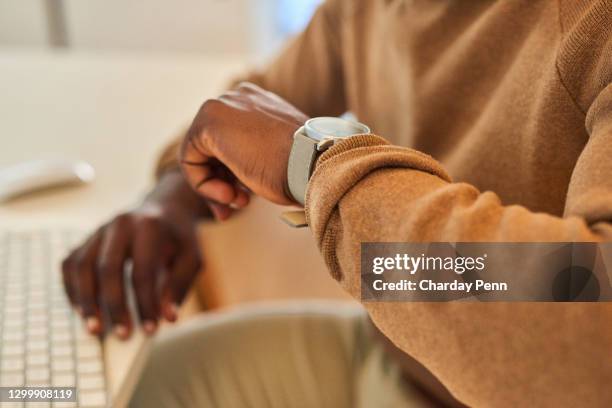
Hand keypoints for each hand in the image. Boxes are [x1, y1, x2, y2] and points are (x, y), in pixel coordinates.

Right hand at [62, 169, 205, 338]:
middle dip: (114, 306)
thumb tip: (168, 318)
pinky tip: (83, 311)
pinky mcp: (87, 239)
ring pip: (82, 266)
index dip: (145, 303)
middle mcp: (120, 225)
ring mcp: (99, 230)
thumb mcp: (192, 258)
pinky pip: (70, 265)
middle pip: (107, 268)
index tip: (150, 329)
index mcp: (149, 227)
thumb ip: (180, 286)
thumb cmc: (179, 239)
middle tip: (123, 334)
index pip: (142, 270)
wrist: (165, 209)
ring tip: (95, 329)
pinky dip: (72, 289)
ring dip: (86, 301)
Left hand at [180, 82, 308, 206]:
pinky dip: (204, 185)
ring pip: (199, 157)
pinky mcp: (208, 121)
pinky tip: (229, 195)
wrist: (312, 164)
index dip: (231, 176)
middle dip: (221, 184)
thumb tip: (235, 173)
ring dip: (216, 188)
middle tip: (235, 207)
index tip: (244, 200)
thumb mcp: (278, 156)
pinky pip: (190, 161)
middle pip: (211, 149)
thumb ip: (255, 154)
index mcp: (257, 102)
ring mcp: (221, 105)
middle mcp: (237, 97)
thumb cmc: (302, 167)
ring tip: (238, 203)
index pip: (229, 143)